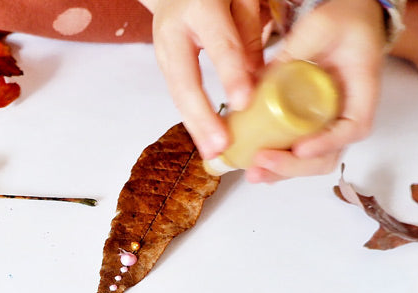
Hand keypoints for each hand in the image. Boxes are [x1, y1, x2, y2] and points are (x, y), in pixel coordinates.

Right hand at [140, 0, 264, 158]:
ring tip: (212, 153)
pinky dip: (193, 118)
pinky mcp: (163, 63)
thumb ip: (250, 32)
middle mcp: (173, 31)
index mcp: (200, 7)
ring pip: (178, 94)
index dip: (231, 75)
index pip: (220, 46)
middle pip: (185, 81)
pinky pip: (179, 94)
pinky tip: (206, 139)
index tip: (243, 103)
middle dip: (202, 117)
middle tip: (219, 146)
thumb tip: (255, 79)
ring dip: (195, 126)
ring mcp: (163, 50)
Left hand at [247, 0, 386, 182]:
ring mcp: (331, 122)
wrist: (352, 17)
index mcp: (363, 90)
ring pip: (314, 159)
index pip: (354, 127)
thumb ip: (291, 54)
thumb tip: (256, 82)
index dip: (327, 143)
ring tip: (254, 173)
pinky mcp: (313, 122)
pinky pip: (300, 149)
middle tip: (261, 163)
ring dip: (284, 171)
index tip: (300, 147)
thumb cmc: (344, 22)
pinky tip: (257, 165)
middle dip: (295, 166)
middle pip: (330, 155)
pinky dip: (281, 161)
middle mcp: (349, 113)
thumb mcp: (318, 29)